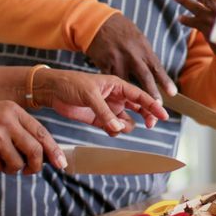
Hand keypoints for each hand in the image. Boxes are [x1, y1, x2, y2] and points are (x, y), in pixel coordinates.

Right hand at [0, 100, 64, 174]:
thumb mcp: (1, 113)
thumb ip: (20, 128)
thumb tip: (41, 151)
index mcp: (14, 111)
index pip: (42, 133)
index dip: (54, 150)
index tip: (61, 163)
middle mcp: (7, 123)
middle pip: (34, 151)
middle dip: (36, 165)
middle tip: (31, 169)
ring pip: (17, 164)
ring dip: (11, 168)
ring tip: (0, 160)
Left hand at [34, 70, 169, 135]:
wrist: (52, 91)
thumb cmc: (71, 84)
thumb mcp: (90, 95)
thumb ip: (105, 112)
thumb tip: (118, 127)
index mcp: (117, 84)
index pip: (140, 95)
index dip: (153, 104)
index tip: (163, 115)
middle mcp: (116, 96)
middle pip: (138, 108)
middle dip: (146, 116)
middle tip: (150, 125)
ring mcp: (108, 108)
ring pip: (127, 120)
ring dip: (126, 126)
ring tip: (116, 126)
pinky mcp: (99, 118)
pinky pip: (113, 127)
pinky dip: (114, 130)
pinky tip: (109, 129)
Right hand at [86, 13, 177, 99]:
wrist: (99, 21)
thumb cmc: (122, 30)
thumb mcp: (138, 38)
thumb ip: (145, 55)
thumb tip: (155, 72)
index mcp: (143, 47)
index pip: (157, 67)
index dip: (165, 81)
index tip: (172, 93)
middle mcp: (132, 54)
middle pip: (144, 76)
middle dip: (152, 93)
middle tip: (158, 106)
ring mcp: (117, 60)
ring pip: (126, 82)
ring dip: (132, 97)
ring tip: (138, 109)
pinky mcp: (104, 64)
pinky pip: (111, 80)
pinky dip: (114, 91)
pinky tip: (117, 100)